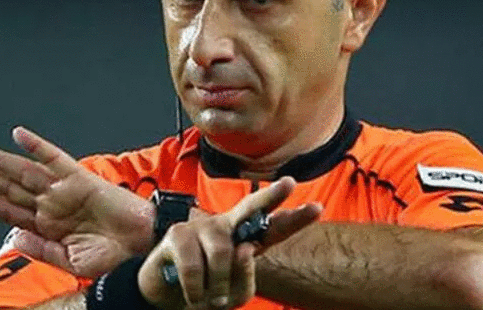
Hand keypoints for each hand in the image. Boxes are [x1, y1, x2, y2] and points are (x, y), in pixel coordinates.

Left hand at [0, 126, 153, 277]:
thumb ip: (42, 249)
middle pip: (11, 188)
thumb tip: (13, 238)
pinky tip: (19, 136)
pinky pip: (54, 158)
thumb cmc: (113, 257)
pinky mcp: (79, 178)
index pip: (10, 211)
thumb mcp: (71, 262)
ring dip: (2, 162)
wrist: (143, 246)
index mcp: (48, 226)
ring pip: (26, 171)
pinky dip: (36, 146)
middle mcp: (51, 205)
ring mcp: (63, 190)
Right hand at [137, 177, 320, 309]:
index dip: (294, 219)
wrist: (166, 295)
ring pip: (223, 255)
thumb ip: (244, 275)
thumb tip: (242, 249)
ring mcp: (202, 227)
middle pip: (251, 207)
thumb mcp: (233, 293)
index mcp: (244, 240)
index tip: (316, 208)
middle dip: (272, 196)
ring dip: (217, 287)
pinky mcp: (178, 234)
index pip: (272, 228)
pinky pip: (195, 267)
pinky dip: (196, 291)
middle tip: (289, 183)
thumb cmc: (205, 289)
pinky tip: (192, 295)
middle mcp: (226, 227)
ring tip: (209, 298)